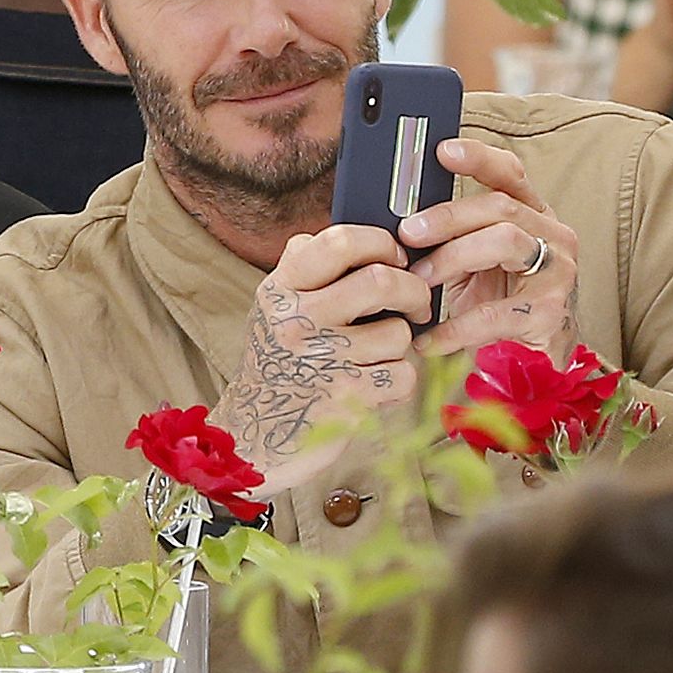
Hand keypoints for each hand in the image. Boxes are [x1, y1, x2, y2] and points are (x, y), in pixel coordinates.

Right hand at [215, 222, 431, 474]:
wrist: (256, 436)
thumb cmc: (278, 363)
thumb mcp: (275, 307)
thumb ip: (306, 268)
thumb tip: (360, 236)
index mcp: (281, 290)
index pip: (339, 241)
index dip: (382, 243)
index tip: (397, 257)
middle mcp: (296, 322)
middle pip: (381, 281)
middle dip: (413, 290)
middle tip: (416, 303)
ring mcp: (322, 362)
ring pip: (398, 333)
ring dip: (401, 344)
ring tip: (379, 354)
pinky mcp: (346, 400)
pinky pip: (402, 375)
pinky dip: (400, 380)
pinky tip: (378, 384)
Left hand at [407, 135, 580, 360]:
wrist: (532, 360)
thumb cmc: (496, 303)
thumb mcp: (472, 261)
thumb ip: (450, 236)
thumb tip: (398, 219)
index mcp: (532, 215)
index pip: (509, 174)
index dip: (478, 158)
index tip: (442, 150)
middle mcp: (552, 235)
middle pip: (500, 206)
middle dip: (448, 216)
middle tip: (407, 233)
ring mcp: (558, 272)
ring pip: (504, 241)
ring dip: (452, 258)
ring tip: (418, 283)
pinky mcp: (550, 313)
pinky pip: (494, 312)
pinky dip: (455, 326)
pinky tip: (429, 338)